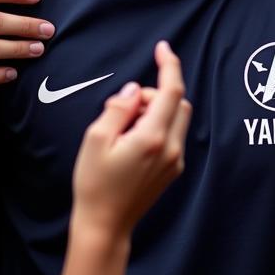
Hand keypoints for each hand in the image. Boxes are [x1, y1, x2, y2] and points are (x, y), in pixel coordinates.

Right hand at [71, 40, 190, 241]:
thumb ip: (118, 109)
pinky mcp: (173, 170)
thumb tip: (134, 91)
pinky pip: (173, 134)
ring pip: (177, 117)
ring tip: (125, 127)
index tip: (162, 48)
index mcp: (153, 137)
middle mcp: (171, 148)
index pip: (171, 91)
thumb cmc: (95, 184)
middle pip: (179, 101)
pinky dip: (159, 125)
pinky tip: (133, 141)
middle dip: (156, 93)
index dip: (169, 64)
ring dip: (157, 109)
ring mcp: (175, 160)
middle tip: (125, 107)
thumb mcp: (96, 139)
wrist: (105, 226)